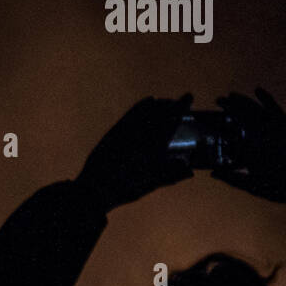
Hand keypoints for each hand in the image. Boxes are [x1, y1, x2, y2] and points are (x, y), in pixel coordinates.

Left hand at [76, 95, 193, 210]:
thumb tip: (190, 171)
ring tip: (168, 102)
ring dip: (158, 105)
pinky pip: (130, 115)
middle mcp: (139, 136)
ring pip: (145, 112)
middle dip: (171, 105)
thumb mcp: (151, 185)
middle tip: (180, 101)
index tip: (189, 96)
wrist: (95, 189)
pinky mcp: (114, 132)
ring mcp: (125, 133)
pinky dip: (141, 106)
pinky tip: (149, 100)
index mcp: (152, 148)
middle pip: (159, 113)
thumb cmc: (125, 190)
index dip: (180, 107)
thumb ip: (172, 176)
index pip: (171, 121)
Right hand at [214, 88, 285, 211]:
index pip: (229, 132)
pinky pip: (275, 109)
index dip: (218, 123)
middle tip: (218, 100)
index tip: (208, 117)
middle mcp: (262, 137)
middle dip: (229, 106)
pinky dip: (266, 99)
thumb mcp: (253, 186)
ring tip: (232, 95)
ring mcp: (277, 130)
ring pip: (256, 111)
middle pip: (241, 116)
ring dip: (243, 101)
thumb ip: (231, 178)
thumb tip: (212, 173)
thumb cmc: (280, 189)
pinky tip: (257, 89)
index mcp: (250, 152)